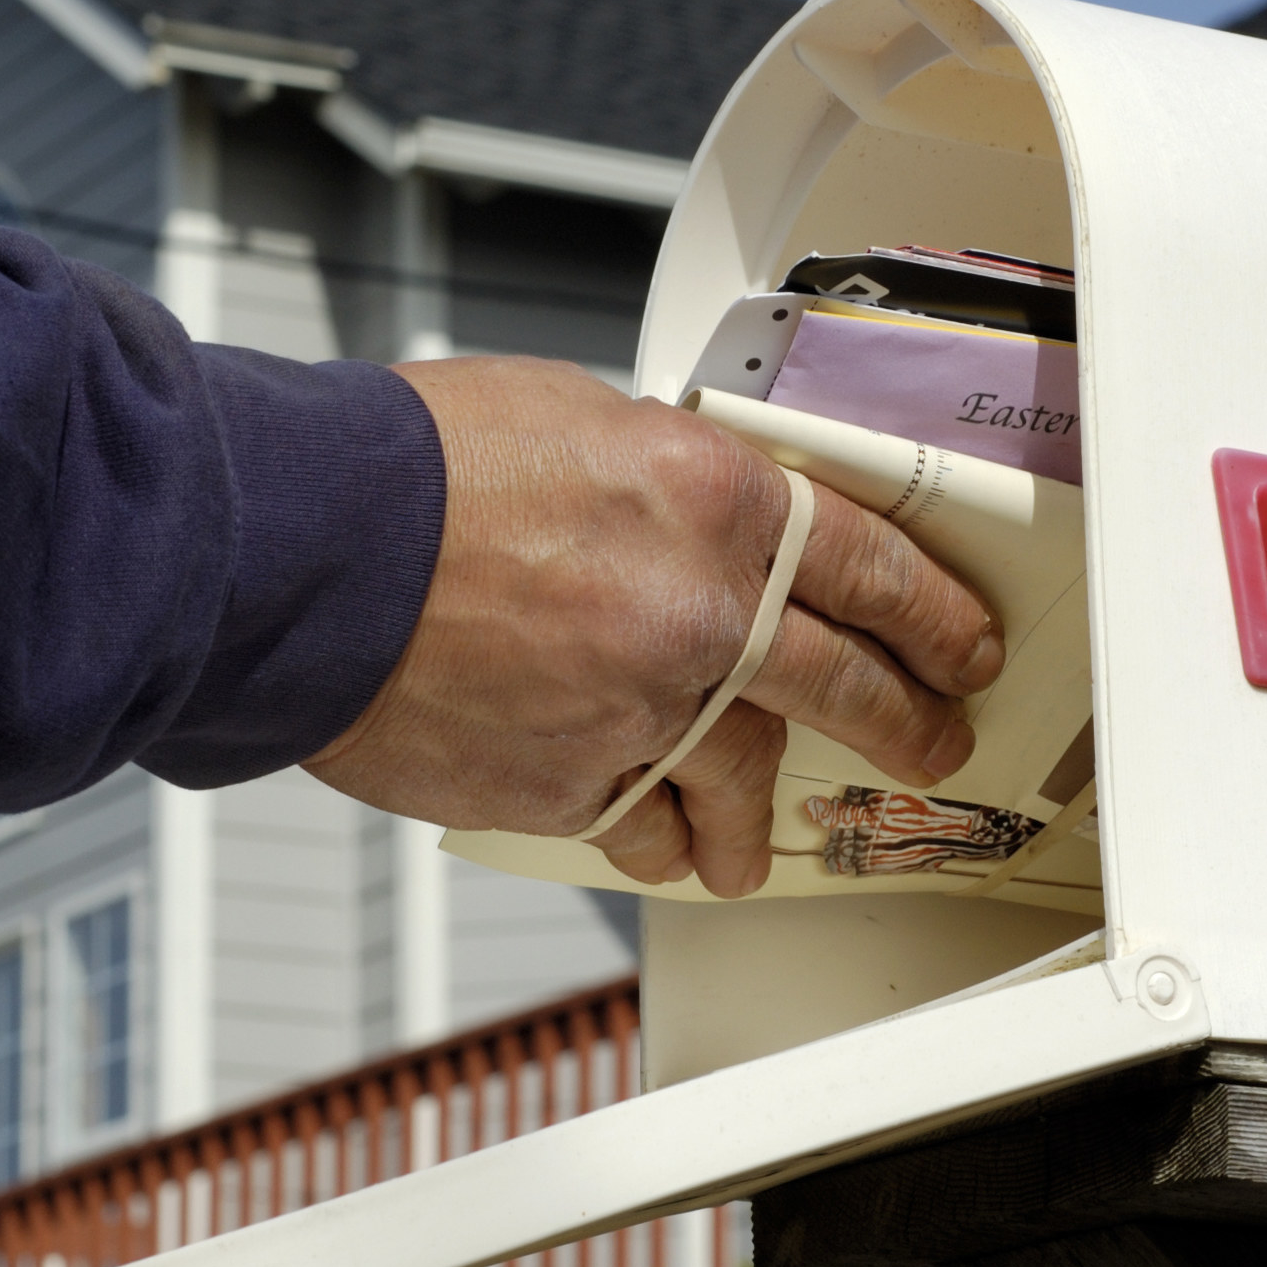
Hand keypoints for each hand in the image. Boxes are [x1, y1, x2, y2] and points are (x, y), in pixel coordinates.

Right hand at [306, 356, 1002, 897]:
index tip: (962, 645)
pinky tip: (663, 848)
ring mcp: (641, 709)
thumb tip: (689, 515)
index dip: (934, 613)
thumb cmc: (412, 465)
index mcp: (716, 501)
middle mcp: (701, 612)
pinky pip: (639, 825)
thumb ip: (663, 481)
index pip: (872, 564)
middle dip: (902, 721)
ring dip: (757, 818)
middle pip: (842, 684)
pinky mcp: (570, 784)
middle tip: (932, 742)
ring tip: (760, 848)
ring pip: (740, 779)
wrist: (305, 549)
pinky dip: (654, 836)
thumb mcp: (578, 418)